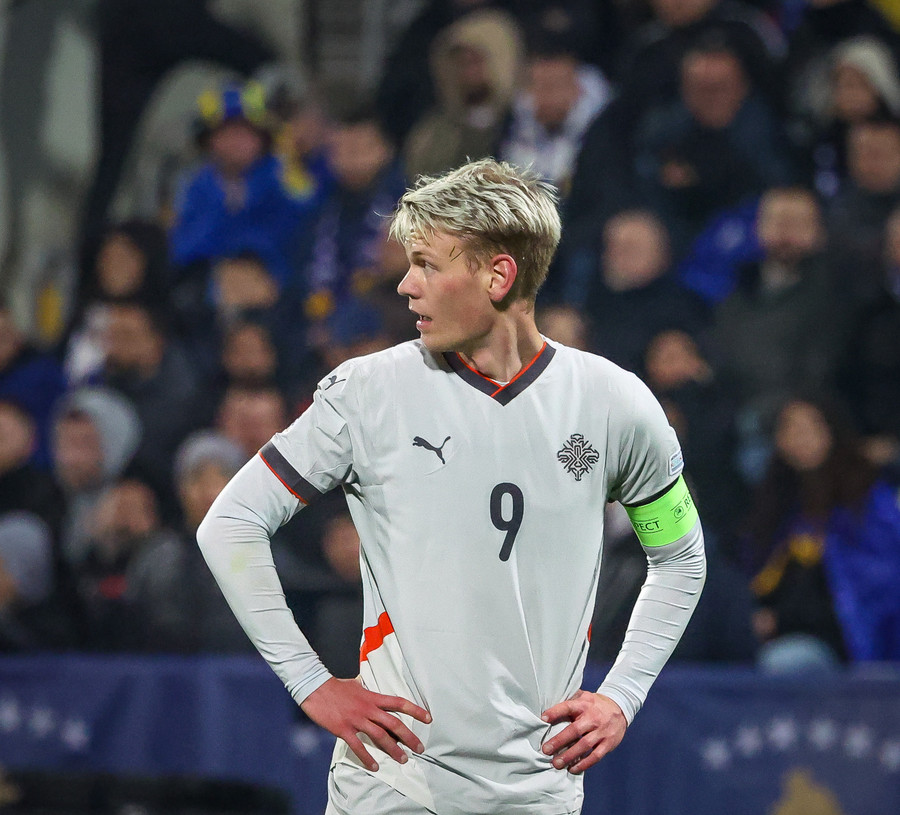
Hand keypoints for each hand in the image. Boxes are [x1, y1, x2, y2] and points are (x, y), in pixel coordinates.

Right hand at [300, 677, 430, 771]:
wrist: (316, 688)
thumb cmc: (336, 686)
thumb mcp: (356, 684)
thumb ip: (365, 689)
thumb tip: (368, 685)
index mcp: (373, 697)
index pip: (399, 702)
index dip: (415, 710)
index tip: (428, 718)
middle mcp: (368, 709)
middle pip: (394, 723)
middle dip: (409, 737)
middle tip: (419, 748)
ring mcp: (357, 719)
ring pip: (380, 736)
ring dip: (393, 749)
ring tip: (403, 759)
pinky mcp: (344, 729)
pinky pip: (359, 746)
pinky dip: (368, 758)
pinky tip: (375, 766)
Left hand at [541, 691, 626, 773]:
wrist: (620, 708)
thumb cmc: (595, 704)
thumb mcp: (584, 697)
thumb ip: (570, 701)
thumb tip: (549, 704)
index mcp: (585, 704)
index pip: (568, 707)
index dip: (556, 712)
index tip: (543, 718)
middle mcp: (593, 718)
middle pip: (575, 730)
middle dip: (559, 741)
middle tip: (546, 750)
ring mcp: (602, 732)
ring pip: (584, 745)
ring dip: (570, 755)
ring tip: (556, 763)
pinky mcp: (608, 743)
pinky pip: (595, 756)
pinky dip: (584, 764)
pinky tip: (573, 768)